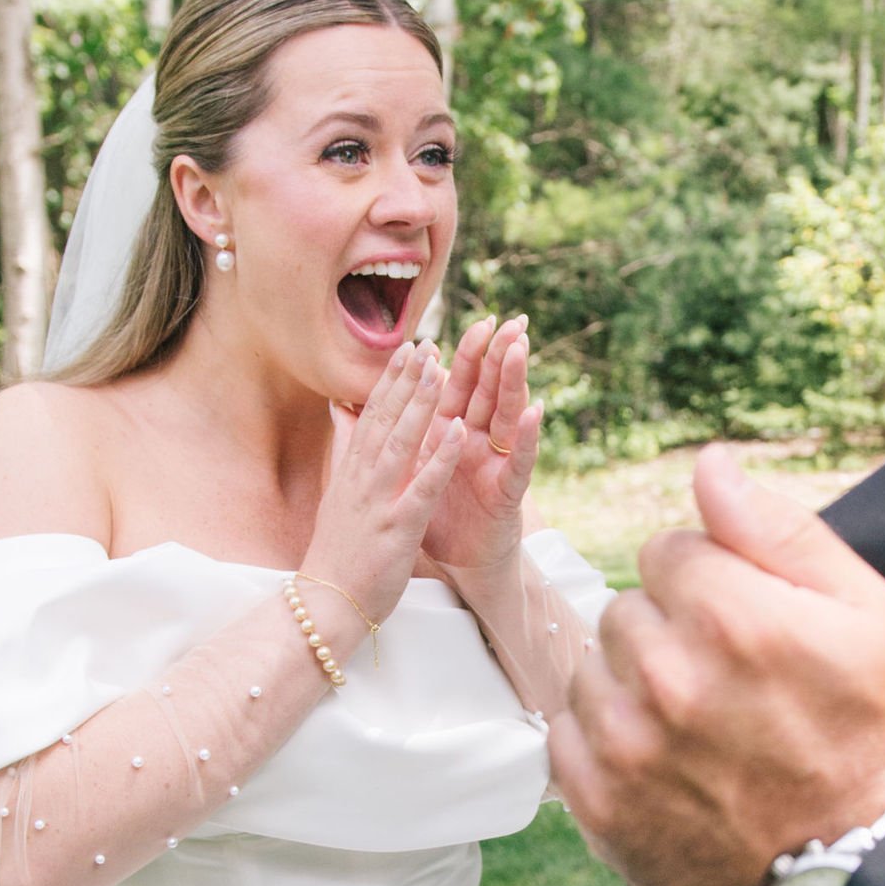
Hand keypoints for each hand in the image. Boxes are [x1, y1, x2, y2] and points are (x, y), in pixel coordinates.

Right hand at [303, 339, 466, 633]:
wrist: (324, 605)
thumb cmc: (337, 560)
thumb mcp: (340, 502)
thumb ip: (349, 463)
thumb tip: (346, 427)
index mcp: (351, 474)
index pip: (370, 417)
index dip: (390, 381)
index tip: (407, 349)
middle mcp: (361, 480)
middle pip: (384, 419)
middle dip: (406, 378)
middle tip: (426, 341)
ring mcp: (378, 502)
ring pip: (401, 442)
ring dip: (421, 403)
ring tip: (441, 368)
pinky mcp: (396, 528)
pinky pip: (422, 486)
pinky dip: (440, 457)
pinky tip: (458, 432)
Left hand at [418, 315, 542, 577]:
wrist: (456, 566)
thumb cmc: (436, 518)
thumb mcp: (410, 471)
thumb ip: (393, 436)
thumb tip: (350, 406)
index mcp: (451, 434)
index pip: (460, 386)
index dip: (467, 354)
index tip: (475, 319)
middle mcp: (478, 443)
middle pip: (488, 391)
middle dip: (497, 355)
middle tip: (510, 320)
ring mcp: (495, 465)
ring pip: (506, 416)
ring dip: (513, 381)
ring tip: (521, 347)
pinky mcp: (507, 493)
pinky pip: (518, 461)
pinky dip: (526, 436)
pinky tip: (534, 410)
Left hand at [550, 444, 884, 885]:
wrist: (844, 862)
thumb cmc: (858, 728)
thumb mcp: (861, 611)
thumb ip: (777, 527)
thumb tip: (708, 464)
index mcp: (732, 615)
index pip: (667, 550)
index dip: (707, 583)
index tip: (740, 627)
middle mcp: (669, 675)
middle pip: (625, 608)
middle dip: (666, 633)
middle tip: (721, 684)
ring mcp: (627, 744)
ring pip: (591, 668)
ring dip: (630, 688)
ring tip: (691, 727)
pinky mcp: (597, 802)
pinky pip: (566, 734)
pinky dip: (603, 743)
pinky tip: (660, 763)